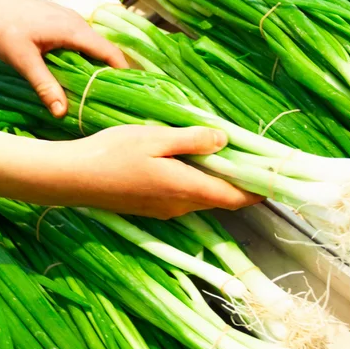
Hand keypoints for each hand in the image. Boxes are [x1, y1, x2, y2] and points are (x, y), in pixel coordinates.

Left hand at [0, 0, 127, 117]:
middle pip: (104, 50)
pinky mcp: (58, 21)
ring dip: (94, 67)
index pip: (110, 51)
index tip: (129, 92)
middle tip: (109, 99)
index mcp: (74, 30)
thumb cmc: (1, 24)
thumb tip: (62, 112)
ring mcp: (68, 20)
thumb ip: (44, 84)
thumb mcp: (22, 59)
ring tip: (93, 91)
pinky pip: (79, 42)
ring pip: (91, 46)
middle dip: (109, 73)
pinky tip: (73, 74)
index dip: (122, 71)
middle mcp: (77, 23)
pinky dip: (82, 59)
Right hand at [36, 125, 263, 217]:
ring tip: (223, 155)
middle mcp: (180, 205)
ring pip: (202, 197)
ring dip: (217, 181)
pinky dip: (197, 183)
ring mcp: (164, 210)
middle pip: (220, 198)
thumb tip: (225, 141)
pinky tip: (189, 163)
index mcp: (186, 188)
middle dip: (239, 183)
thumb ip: (193, 140)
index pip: (234, 197)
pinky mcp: (150, 208)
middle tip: (250, 158)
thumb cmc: (113, 153)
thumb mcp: (156, 139)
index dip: (258, 190)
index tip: (275, 179)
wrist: (74, 178)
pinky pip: (184, 198)